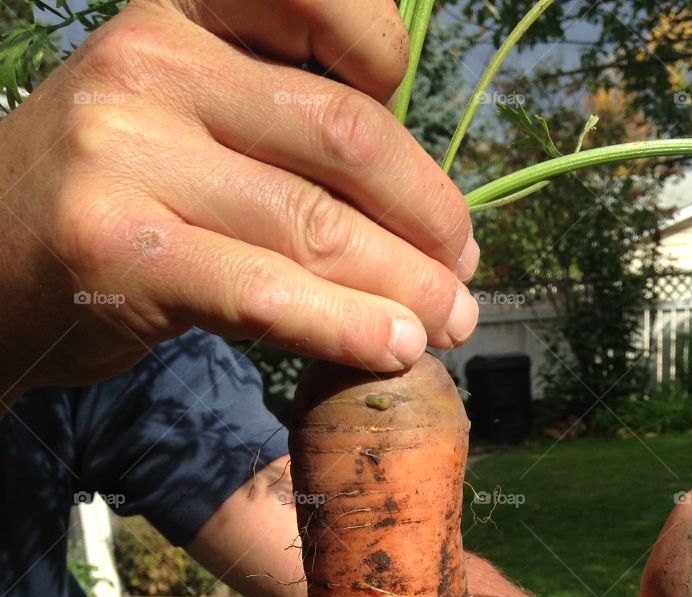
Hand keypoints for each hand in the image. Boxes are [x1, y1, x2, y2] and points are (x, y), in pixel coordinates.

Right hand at [0, 0, 477, 400]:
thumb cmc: (109, 198)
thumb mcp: (179, 119)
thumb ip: (276, 126)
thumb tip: (420, 200)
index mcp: (180, 11)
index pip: (324, 7)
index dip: (394, 78)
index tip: (416, 166)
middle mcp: (152, 64)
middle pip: (344, 137)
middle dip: (428, 217)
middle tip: (464, 274)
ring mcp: (128, 155)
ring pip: (316, 226)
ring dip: (407, 287)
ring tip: (450, 324)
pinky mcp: (122, 251)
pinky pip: (267, 293)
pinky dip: (347, 328)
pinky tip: (396, 350)